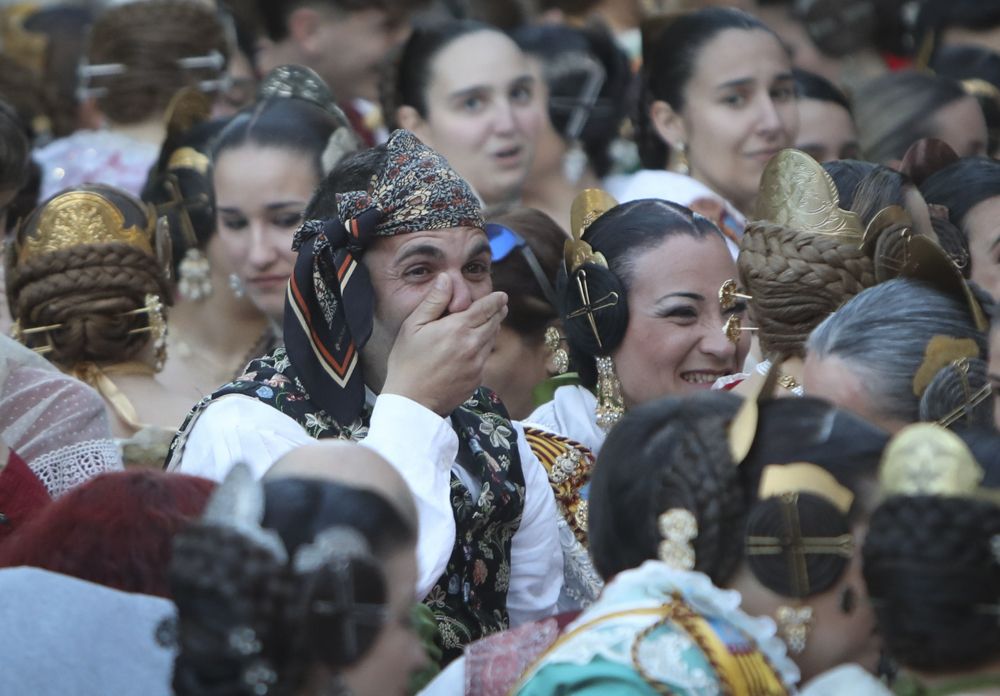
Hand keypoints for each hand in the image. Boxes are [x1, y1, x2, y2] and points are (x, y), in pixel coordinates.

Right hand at [382, 274, 507, 415]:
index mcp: (458, 329)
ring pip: (491, 340)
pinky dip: (483, 349)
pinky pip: (484, 358)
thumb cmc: (407, 362)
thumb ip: (434, 301)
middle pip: (494, 323)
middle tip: (501, 306)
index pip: (486, 308)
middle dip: (498, 312)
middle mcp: (473, 345)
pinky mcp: (476, 379)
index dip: (496, 300)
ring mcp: (477, 365)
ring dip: (492, 329)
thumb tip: (446, 278)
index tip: (502, 295)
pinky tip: (474, 347)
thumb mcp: (413, 326)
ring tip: (490, 322)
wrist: (412, 402)